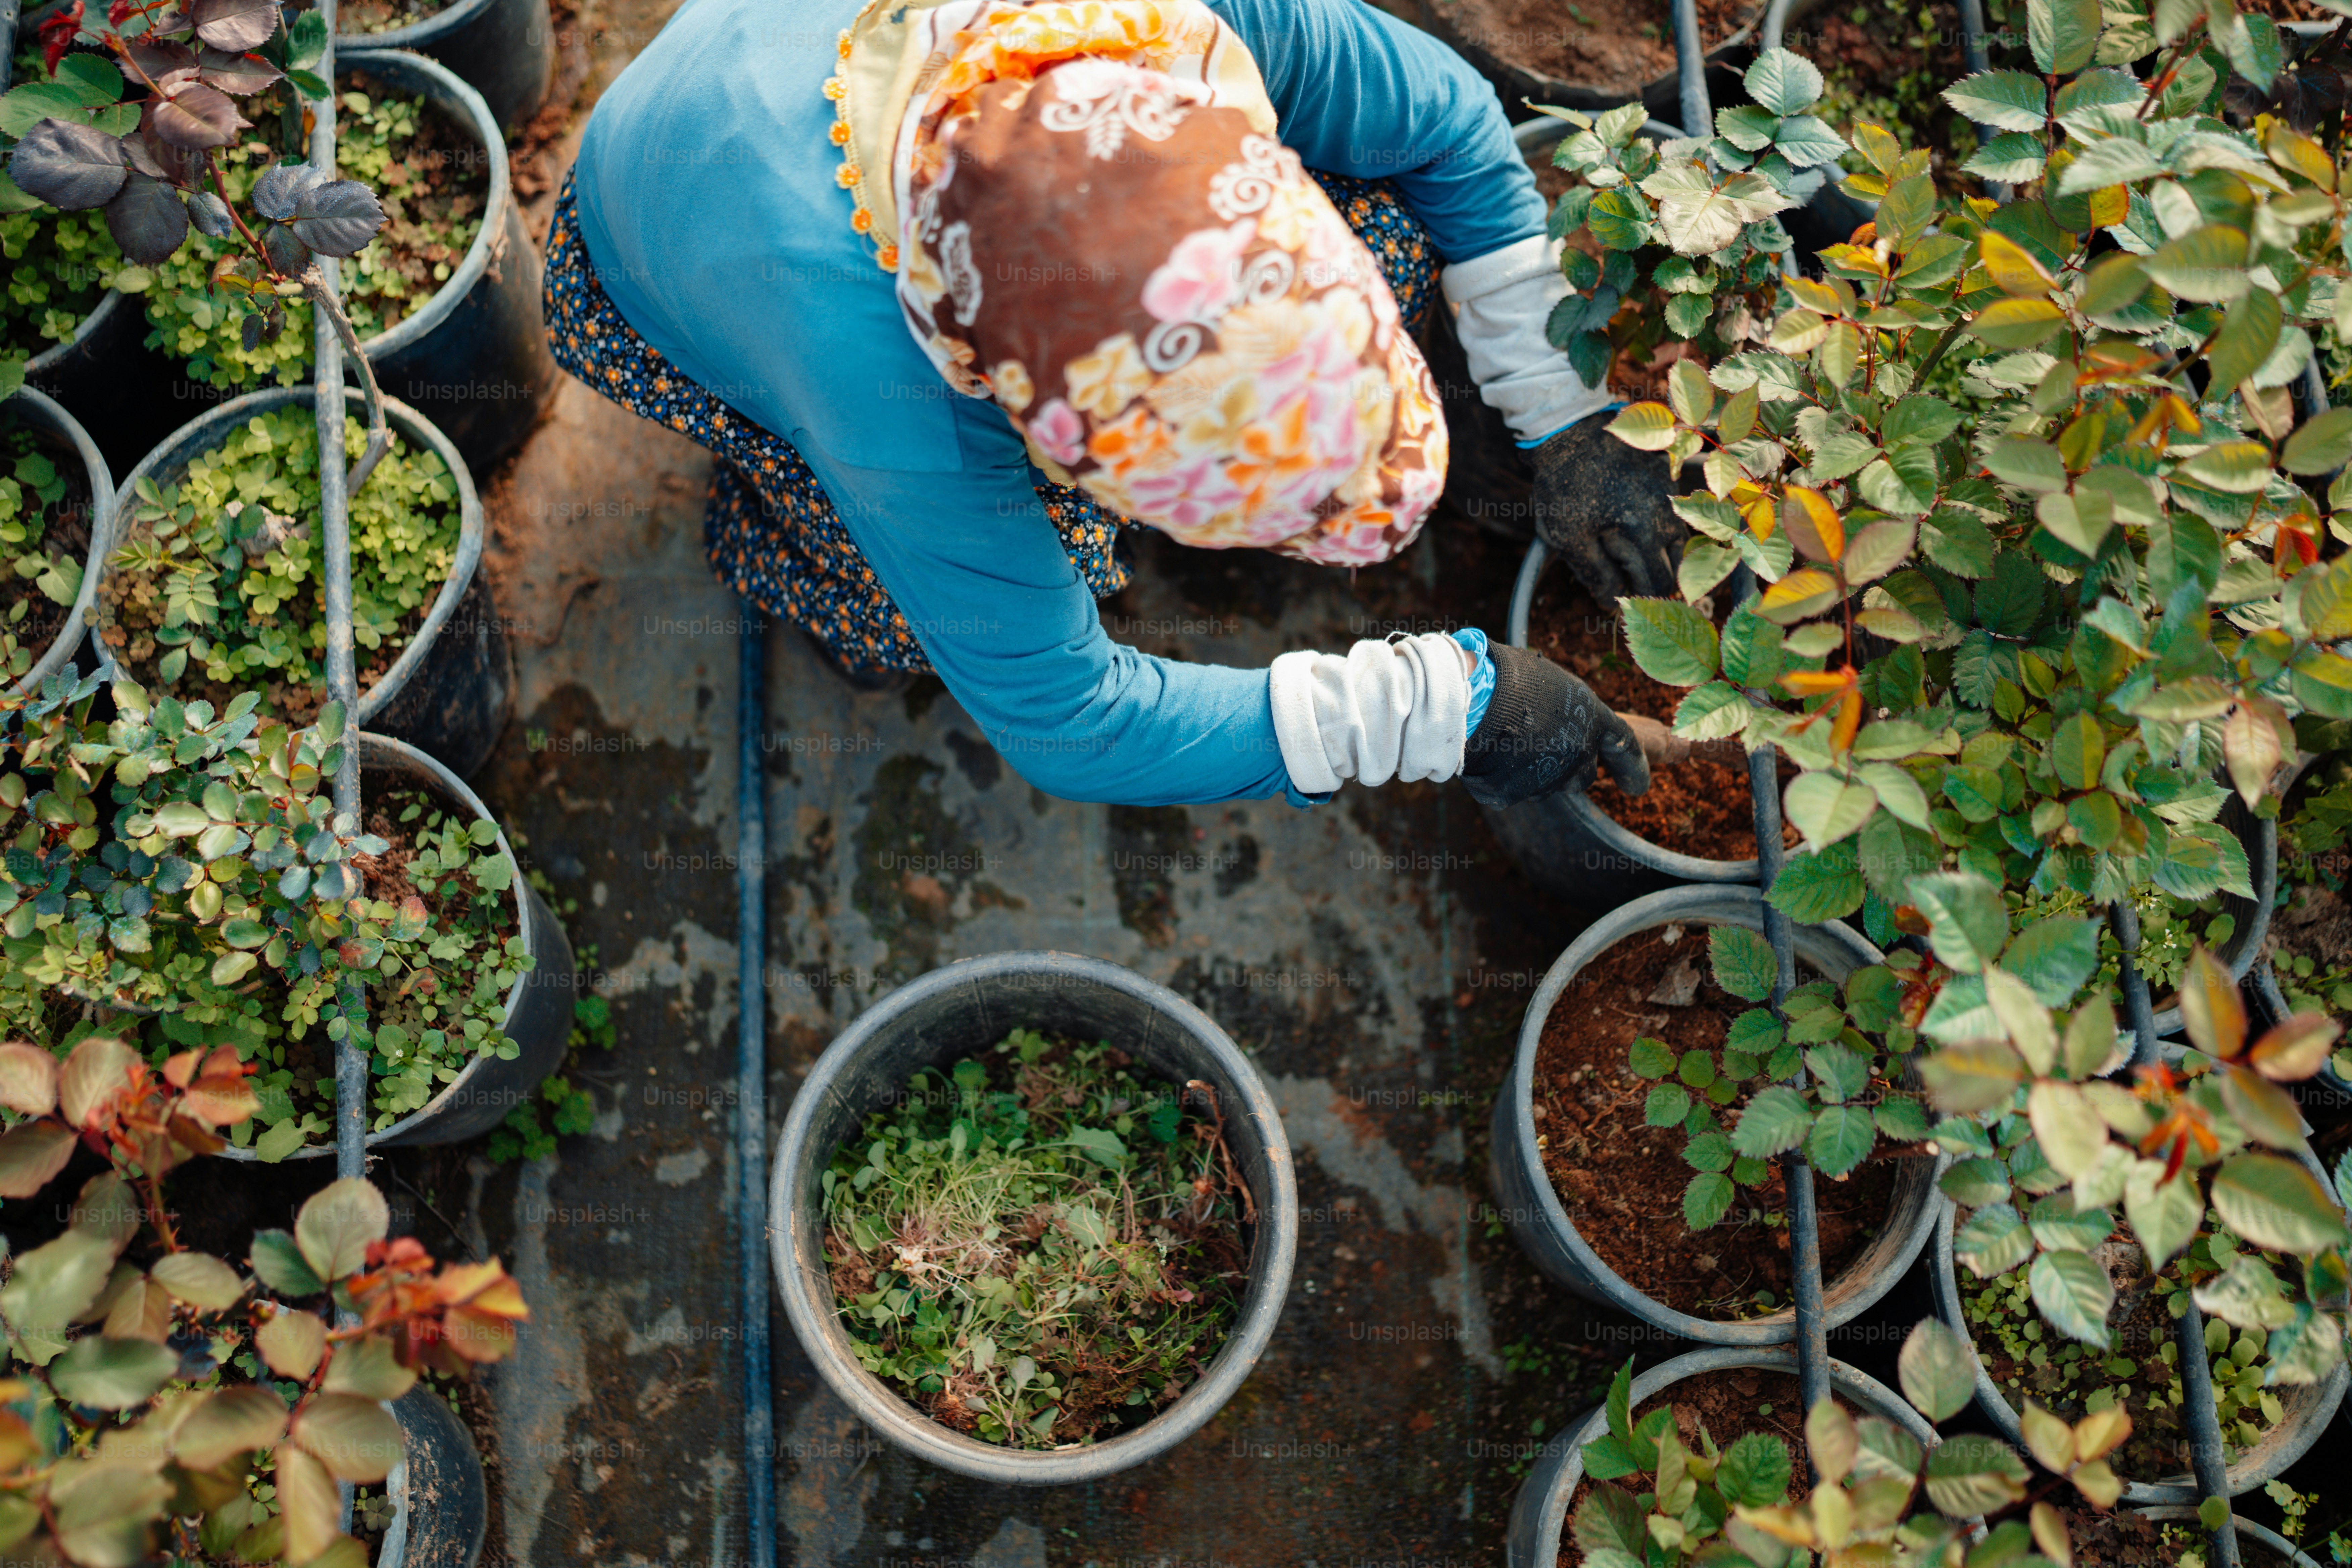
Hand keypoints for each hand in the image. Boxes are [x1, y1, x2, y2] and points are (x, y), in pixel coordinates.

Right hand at [1461, 643, 1649, 809]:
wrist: (1468, 700)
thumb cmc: (1508, 677)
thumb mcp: (1550, 681)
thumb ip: (1567, 708)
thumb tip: (1561, 718)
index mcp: (1593, 720)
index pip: (1625, 747)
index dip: (1635, 768)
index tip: (1639, 787)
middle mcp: (1577, 754)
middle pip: (1584, 775)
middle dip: (1571, 767)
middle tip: (1545, 747)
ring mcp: (1546, 778)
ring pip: (1549, 785)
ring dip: (1537, 771)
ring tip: (1509, 743)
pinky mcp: (1515, 794)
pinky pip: (1515, 791)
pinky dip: (1506, 777)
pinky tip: (1490, 755)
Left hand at [1529, 414, 1685, 601]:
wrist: (1569, 429)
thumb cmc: (1565, 485)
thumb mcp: (1569, 536)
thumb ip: (1595, 573)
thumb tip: (1611, 604)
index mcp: (1647, 531)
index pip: (1661, 584)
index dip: (1641, 598)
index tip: (1621, 596)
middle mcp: (1668, 511)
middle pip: (1677, 563)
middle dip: (1654, 577)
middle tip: (1625, 576)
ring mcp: (1669, 490)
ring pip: (1678, 537)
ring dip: (1659, 552)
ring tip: (1630, 552)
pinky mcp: (1664, 472)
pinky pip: (1670, 509)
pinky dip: (1657, 523)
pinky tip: (1630, 520)